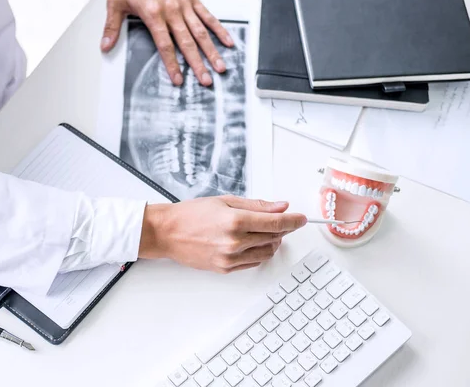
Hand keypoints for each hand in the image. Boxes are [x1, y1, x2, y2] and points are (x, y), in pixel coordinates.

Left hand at [100, 0, 234, 86]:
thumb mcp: (116, 1)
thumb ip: (112, 26)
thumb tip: (106, 46)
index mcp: (153, 13)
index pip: (165, 45)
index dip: (172, 64)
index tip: (178, 79)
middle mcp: (171, 10)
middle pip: (187, 43)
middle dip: (197, 64)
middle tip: (205, 80)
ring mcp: (184, 4)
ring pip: (201, 32)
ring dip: (212, 51)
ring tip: (220, 66)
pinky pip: (208, 16)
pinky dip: (220, 30)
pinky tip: (228, 42)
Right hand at [139, 196, 307, 272]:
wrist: (167, 233)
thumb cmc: (191, 214)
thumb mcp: (225, 201)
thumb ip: (256, 205)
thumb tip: (280, 206)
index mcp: (235, 221)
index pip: (277, 223)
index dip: (294, 220)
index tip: (301, 218)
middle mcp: (235, 242)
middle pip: (274, 237)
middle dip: (282, 228)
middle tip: (279, 220)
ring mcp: (230, 258)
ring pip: (267, 252)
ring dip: (272, 242)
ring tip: (263, 232)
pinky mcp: (226, 269)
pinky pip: (253, 262)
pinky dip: (258, 252)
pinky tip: (251, 243)